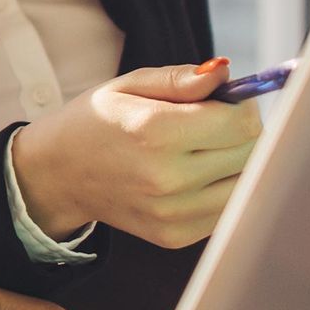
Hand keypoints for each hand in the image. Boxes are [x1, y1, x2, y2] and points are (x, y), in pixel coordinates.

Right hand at [11, 59, 262, 247]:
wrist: (59, 174)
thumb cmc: (97, 122)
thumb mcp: (129, 85)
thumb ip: (179, 78)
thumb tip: (224, 73)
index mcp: (154, 131)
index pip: (241, 123)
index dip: (242, 106)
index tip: (226, 101)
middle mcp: (165, 178)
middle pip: (250, 154)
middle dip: (242, 132)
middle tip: (215, 122)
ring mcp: (171, 213)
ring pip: (246, 185)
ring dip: (237, 163)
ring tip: (204, 150)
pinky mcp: (175, 236)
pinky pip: (228, 210)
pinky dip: (222, 189)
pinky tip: (195, 176)